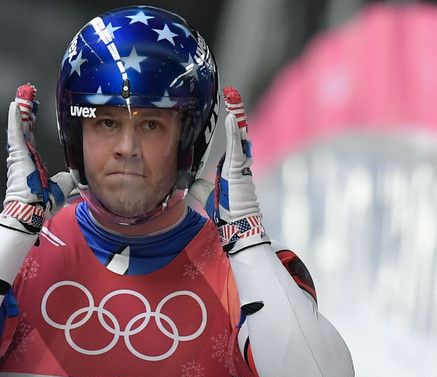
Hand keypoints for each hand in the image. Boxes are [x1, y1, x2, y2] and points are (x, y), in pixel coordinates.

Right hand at [0, 84, 74, 233]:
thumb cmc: (41, 203)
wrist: (31, 211)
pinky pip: (16, 132)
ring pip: (20, 125)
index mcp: (31, 161)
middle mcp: (23, 155)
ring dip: (23, 109)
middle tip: (30, 94)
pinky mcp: (17, 153)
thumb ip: (67, 181)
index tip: (35, 110)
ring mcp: (19, 153)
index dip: (32, 122)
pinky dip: (15, 118)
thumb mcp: (60, 188)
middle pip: (25, 126)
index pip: (31, 136)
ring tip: (24, 93)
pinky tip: (17, 105)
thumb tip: (76, 180)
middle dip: (28, 109)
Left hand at [211, 86, 269, 253]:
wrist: (238, 222)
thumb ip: (204, 187)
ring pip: (239, 134)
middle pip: (238, 131)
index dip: (231, 124)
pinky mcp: (240, 169)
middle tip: (232, 93)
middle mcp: (240, 162)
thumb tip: (194, 186)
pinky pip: (236, 146)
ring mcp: (242, 164)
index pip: (233, 140)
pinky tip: (231, 117)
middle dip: (236, 111)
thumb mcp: (211, 195)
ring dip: (236, 115)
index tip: (228, 109)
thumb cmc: (226, 211)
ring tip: (232, 97)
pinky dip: (233, 131)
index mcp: (234, 166)